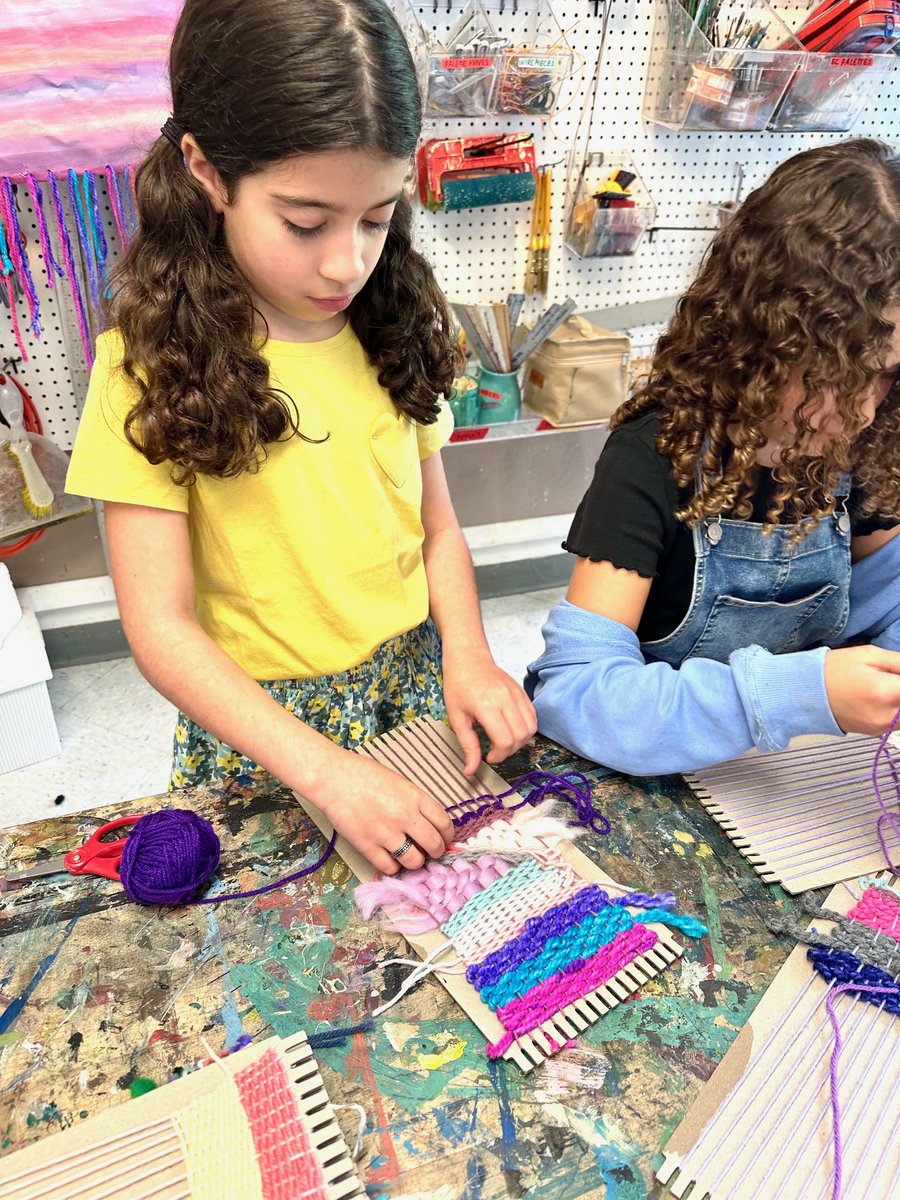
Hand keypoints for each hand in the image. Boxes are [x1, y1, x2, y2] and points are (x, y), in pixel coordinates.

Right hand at [312, 750, 453, 874]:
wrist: (333, 778)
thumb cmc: (364, 775)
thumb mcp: (399, 782)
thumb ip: (415, 802)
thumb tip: (428, 823)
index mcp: (415, 797)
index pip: (444, 823)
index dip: (448, 835)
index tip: (445, 839)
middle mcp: (405, 816)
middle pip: (433, 845)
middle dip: (436, 852)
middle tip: (431, 852)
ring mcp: (386, 833)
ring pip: (414, 861)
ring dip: (415, 861)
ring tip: (410, 857)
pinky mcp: (367, 846)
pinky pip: (390, 867)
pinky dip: (393, 866)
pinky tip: (390, 858)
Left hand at [442, 649, 537, 774]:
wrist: (468, 659)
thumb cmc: (458, 686)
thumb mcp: (456, 718)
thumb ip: (467, 746)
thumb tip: (470, 772)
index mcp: (486, 706)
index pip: (504, 740)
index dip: (499, 755)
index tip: (489, 757)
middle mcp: (505, 699)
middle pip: (521, 736)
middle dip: (510, 751)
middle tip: (496, 750)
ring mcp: (517, 694)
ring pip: (531, 728)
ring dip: (520, 741)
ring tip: (504, 740)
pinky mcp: (522, 691)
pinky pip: (533, 716)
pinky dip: (526, 728)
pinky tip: (511, 728)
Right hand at [824, 645, 899, 735]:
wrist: (805, 694)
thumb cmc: (835, 668)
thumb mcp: (870, 655)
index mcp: (886, 692)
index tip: (898, 675)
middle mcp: (887, 716)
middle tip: (894, 680)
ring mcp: (881, 728)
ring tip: (890, 688)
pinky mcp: (876, 734)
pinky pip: (898, 723)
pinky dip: (898, 711)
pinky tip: (885, 698)